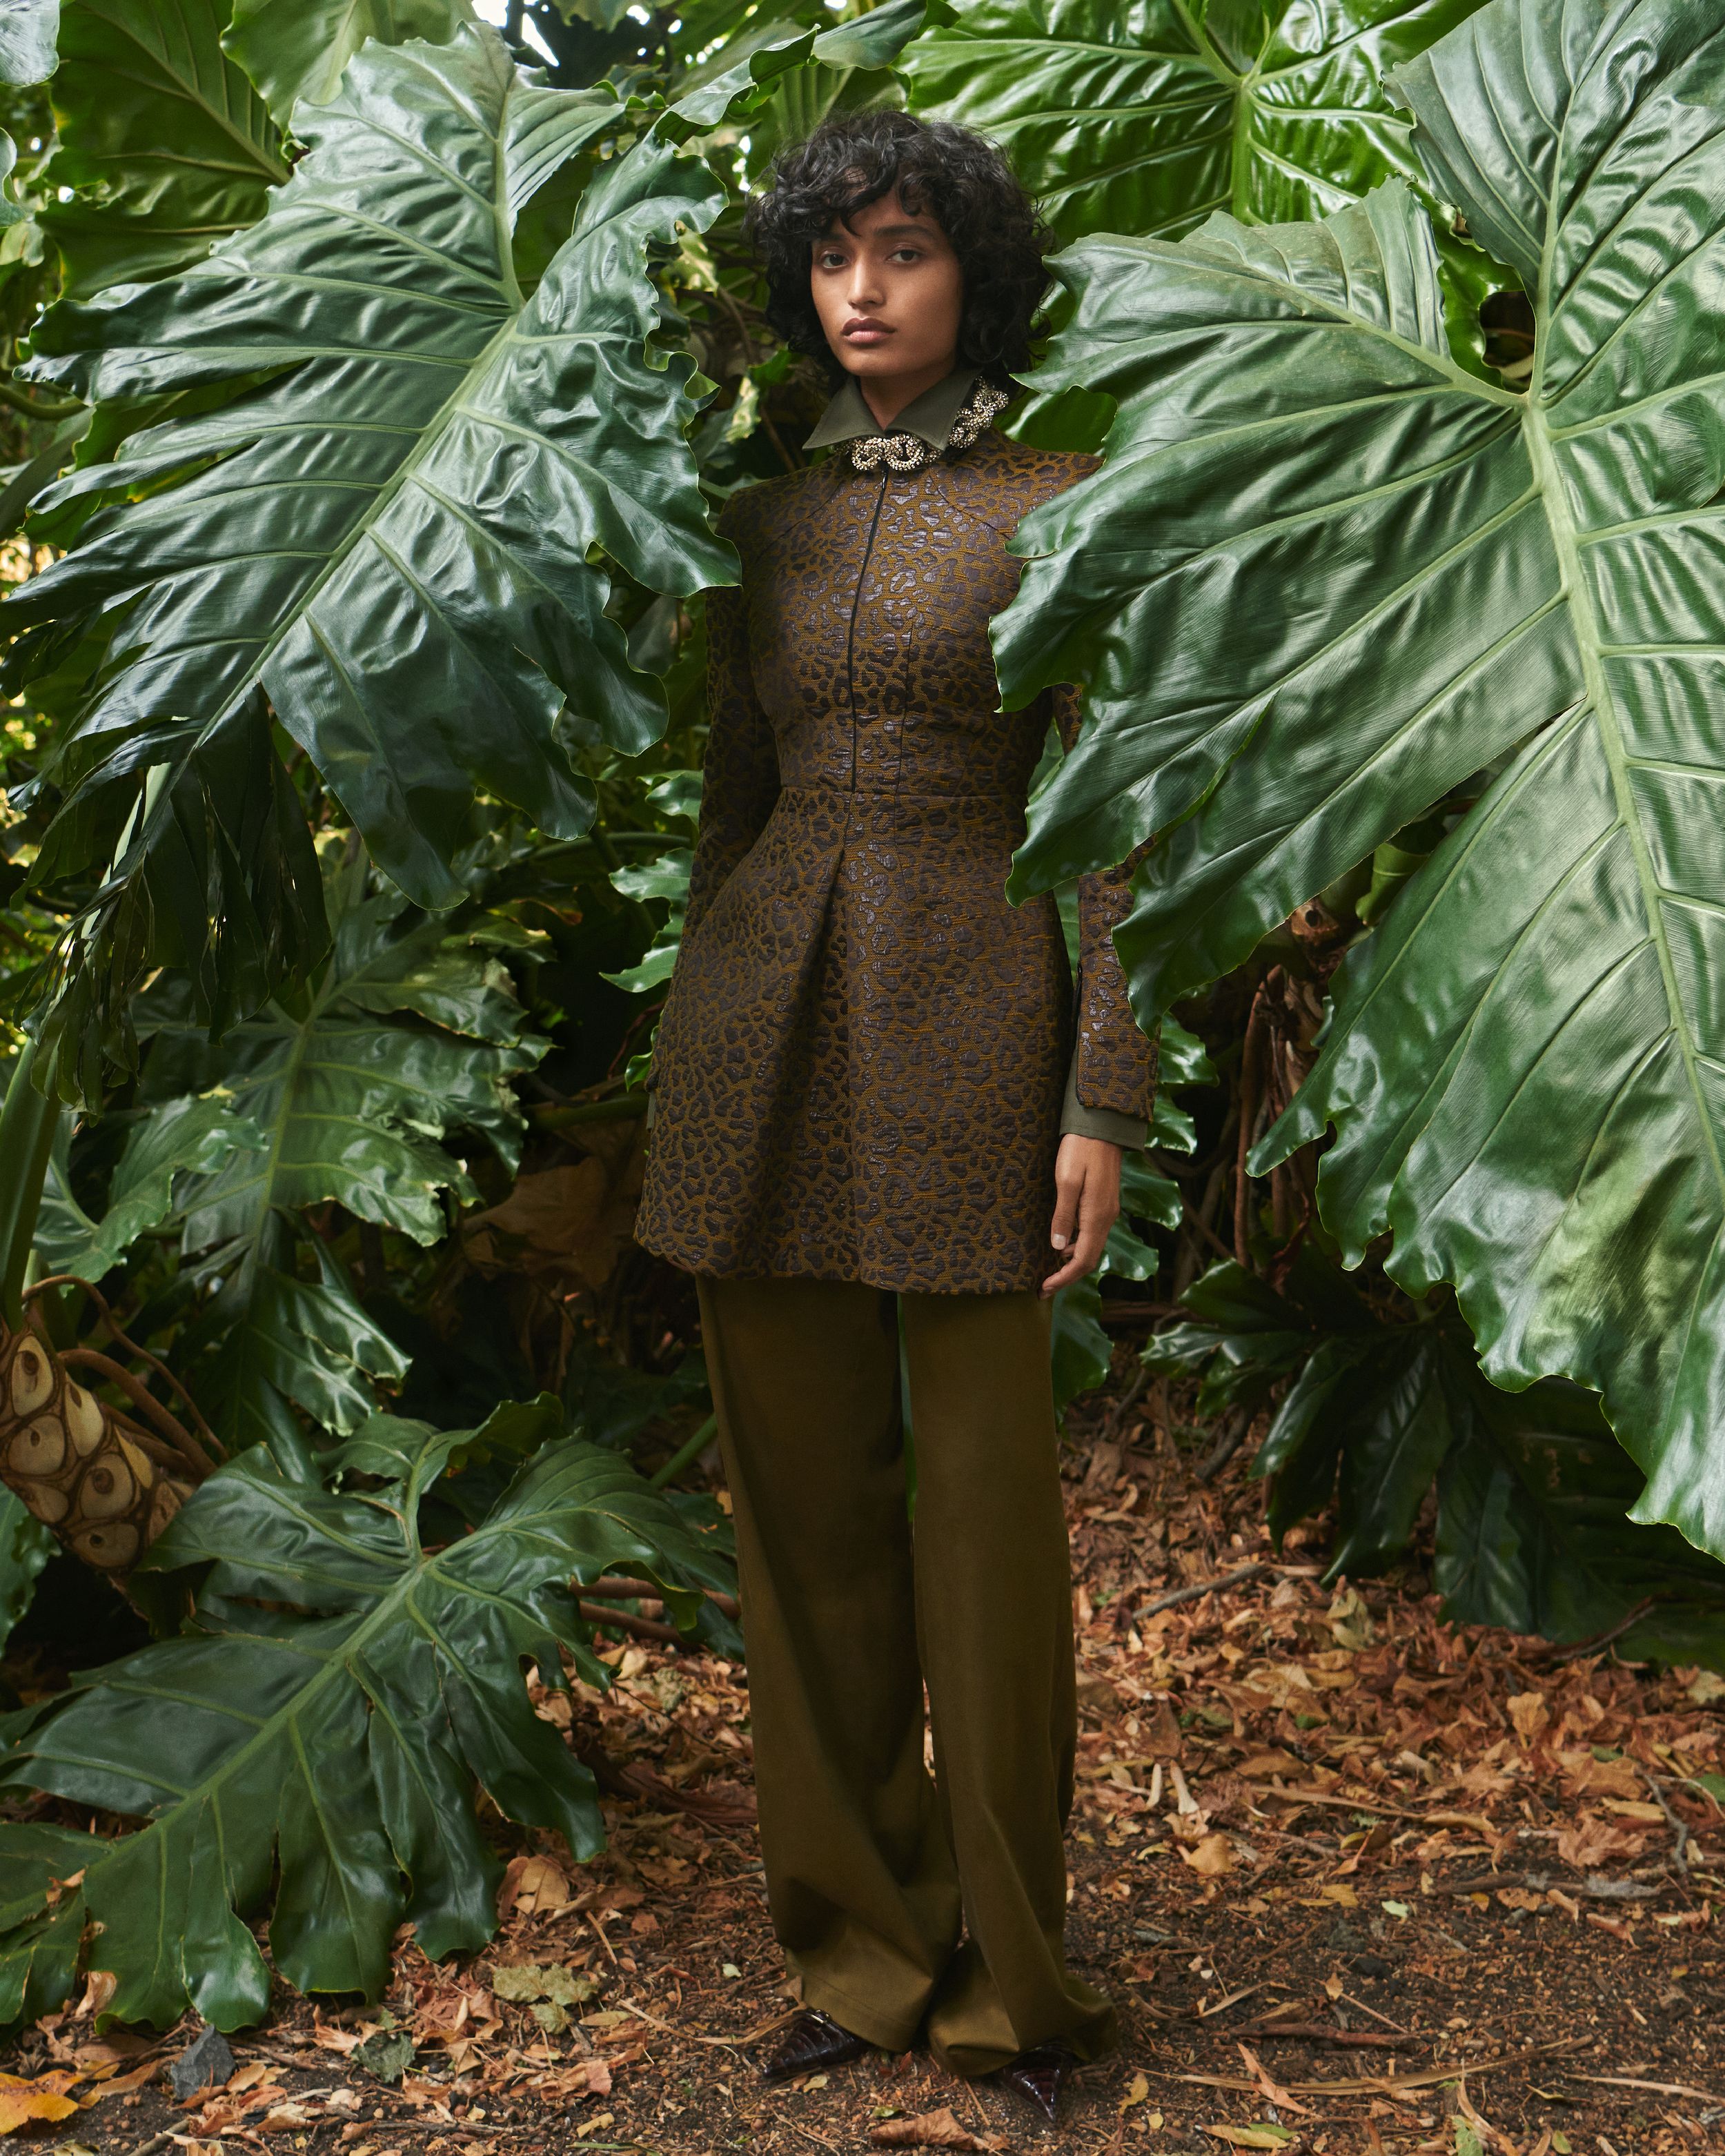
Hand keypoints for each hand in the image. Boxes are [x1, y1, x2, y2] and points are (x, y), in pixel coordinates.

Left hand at [1042, 1134, 1121, 1296]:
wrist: (1101, 1126)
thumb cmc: (1080, 1150)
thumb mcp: (1066, 1182)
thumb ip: (1063, 1216)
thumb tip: (1057, 1247)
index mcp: (1097, 1217)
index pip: (1083, 1261)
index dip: (1064, 1278)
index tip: (1044, 1288)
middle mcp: (1106, 1218)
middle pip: (1089, 1258)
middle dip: (1067, 1275)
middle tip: (1043, 1286)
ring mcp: (1107, 1210)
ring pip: (1091, 1246)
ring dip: (1072, 1261)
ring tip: (1048, 1268)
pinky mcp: (1104, 1202)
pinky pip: (1092, 1233)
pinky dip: (1077, 1245)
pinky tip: (1061, 1243)